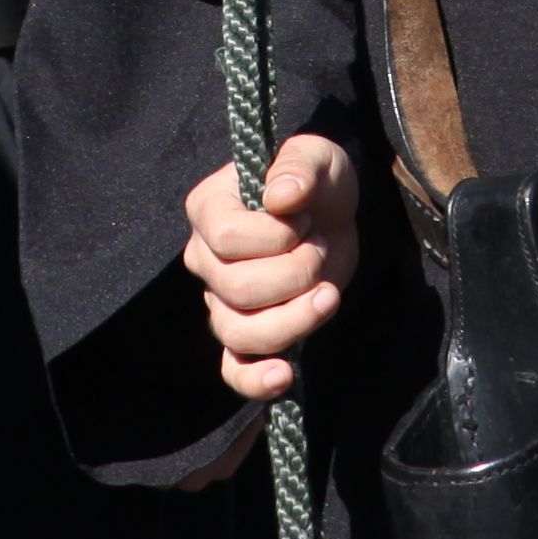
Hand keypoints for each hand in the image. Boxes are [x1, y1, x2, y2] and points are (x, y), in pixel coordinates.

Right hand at [181, 135, 359, 403]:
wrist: (333, 217)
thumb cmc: (317, 181)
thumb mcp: (317, 158)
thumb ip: (300, 167)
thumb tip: (282, 196)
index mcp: (208, 208)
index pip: (228, 239)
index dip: (276, 237)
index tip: (306, 218)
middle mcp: (204, 258)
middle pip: (236, 289)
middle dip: (295, 274)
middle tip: (321, 249)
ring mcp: (220, 300)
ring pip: (238, 333)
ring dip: (292, 320)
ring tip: (329, 295)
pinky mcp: (245, 334)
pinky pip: (235, 370)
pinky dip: (255, 380)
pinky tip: (284, 376)